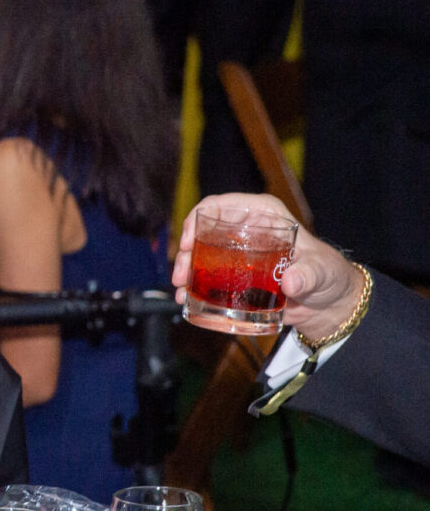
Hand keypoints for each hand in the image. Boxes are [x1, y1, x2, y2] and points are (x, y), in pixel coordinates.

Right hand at [172, 194, 365, 339]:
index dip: (197, 219)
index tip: (190, 243)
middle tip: (181, 275)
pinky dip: (195, 288)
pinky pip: (208, 277)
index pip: (221, 205)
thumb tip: (291, 282)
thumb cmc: (329, 276)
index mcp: (263, 215)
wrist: (329, 304)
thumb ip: (309, 274)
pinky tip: (188, 300)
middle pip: (204, 232)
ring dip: (186, 271)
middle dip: (186, 252)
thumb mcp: (322, 271)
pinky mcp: (235, 276)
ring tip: (181, 291)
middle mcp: (246, 230)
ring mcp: (238, 254)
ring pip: (201, 255)